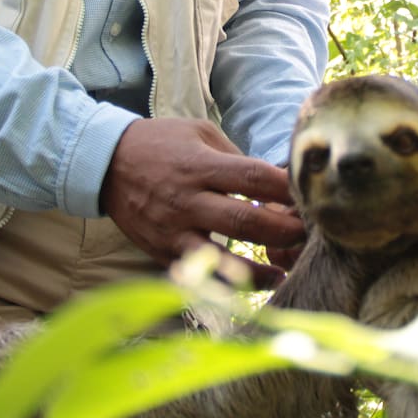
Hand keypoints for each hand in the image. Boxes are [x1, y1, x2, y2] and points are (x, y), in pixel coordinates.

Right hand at [102, 118, 305, 287]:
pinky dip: (232, 283)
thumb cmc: (161, 144)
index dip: (288, 189)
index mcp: (200, 166)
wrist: (106, 165)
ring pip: (224, 257)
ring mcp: (174, 231)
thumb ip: (237, 159)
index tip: (311, 196)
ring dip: (262, 268)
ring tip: (289, 268)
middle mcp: (188, 201)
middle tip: (311, 233)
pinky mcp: (164, 253)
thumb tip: (279, 180)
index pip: (254, 179)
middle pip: (246, 221)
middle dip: (285, 230)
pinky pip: (202, 275)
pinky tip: (259, 282)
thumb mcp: (200, 134)